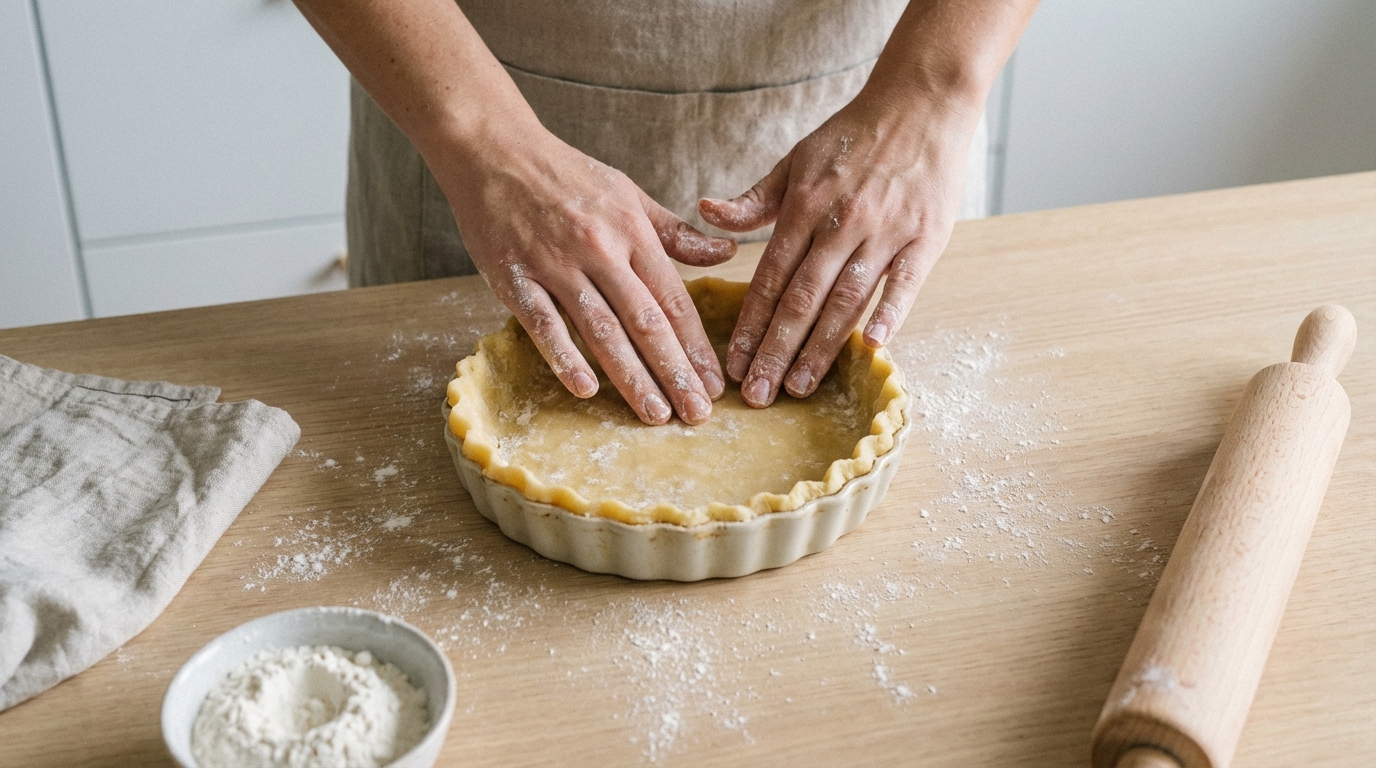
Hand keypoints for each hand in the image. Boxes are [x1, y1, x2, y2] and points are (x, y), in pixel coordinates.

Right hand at [449, 124, 736, 424]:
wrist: (493, 150)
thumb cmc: (566, 175)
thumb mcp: (628, 195)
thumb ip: (675, 233)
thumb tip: (725, 254)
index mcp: (631, 231)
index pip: (672, 298)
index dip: (696, 345)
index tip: (715, 383)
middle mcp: (598, 249)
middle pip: (644, 321)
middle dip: (674, 371)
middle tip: (697, 413)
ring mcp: (555, 264)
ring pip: (600, 329)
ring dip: (631, 376)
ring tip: (655, 414)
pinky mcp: (514, 277)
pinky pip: (543, 323)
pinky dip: (564, 357)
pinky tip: (586, 389)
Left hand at [699, 88, 979, 407]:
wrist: (921, 101)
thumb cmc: (854, 135)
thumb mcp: (795, 159)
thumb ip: (754, 199)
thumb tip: (706, 213)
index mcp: (804, 206)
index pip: (769, 278)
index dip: (750, 324)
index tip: (733, 364)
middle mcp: (840, 222)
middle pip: (802, 298)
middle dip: (775, 350)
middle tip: (756, 395)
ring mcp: (885, 230)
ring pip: (846, 298)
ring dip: (821, 347)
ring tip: (798, 386)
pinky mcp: (926, 235)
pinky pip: (905, 281)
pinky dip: (890, 312)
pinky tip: (873, 345)